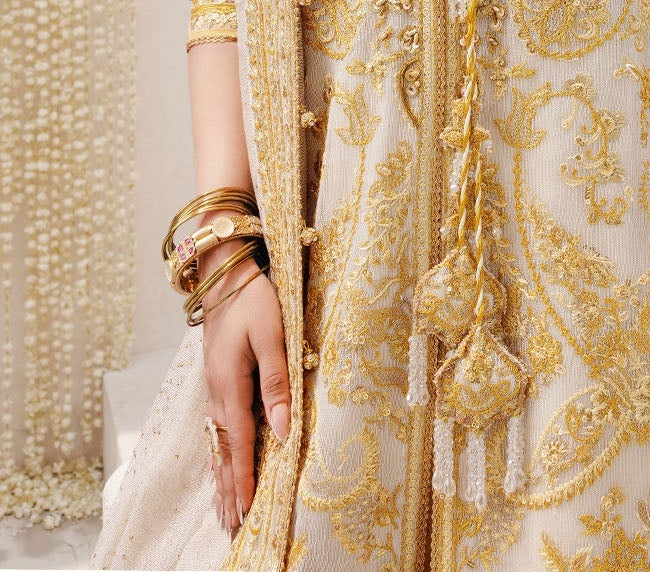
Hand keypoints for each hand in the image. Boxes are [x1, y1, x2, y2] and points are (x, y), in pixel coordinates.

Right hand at [202, 259, 290, 537]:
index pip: (239, 444)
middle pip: (223, 451)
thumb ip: (277, 383)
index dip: (243, 478)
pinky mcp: (217, 380)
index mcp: (231, 387)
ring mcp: (214, 388)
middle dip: (228, 488)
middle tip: (231, 525)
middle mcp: (217, 394)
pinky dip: (218, 453)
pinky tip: (218, 463)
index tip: (245, 509)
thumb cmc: (254, 301)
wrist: (224, 276)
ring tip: (223, 508)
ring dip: (221, 475)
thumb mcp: (272, 337)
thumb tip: (283, 429)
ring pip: (217, 442)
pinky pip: (216, 428)